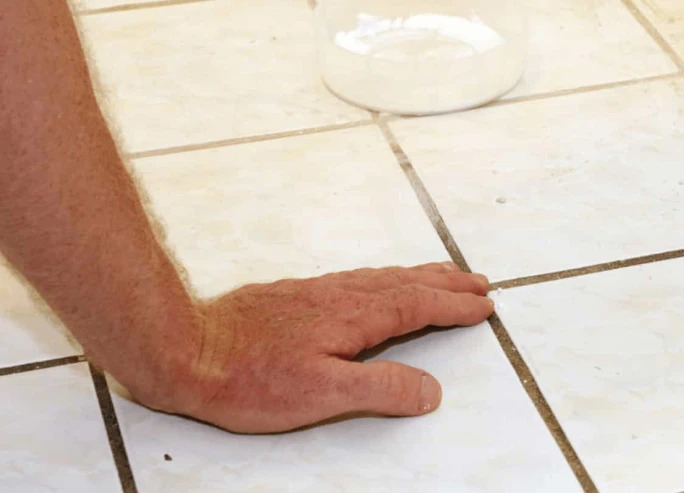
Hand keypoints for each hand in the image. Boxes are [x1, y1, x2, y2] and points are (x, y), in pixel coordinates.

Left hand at [139, 262, 494, 432]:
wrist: (184, 349)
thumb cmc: (246, 377)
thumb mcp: (322, 394)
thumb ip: (381, 388)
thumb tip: (430, 391)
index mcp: (354, 316)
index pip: (418, 307)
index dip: (454, 306)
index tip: (483, 306)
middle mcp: (341, 296)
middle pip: (408, 283)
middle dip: (447, 283)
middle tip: (480, 283)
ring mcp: (318, 293)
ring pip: (384, 277)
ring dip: (421, 276)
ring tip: (444, 276)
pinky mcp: (297, 297)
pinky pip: (360, 278)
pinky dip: (388, 278)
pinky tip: (380, 285)